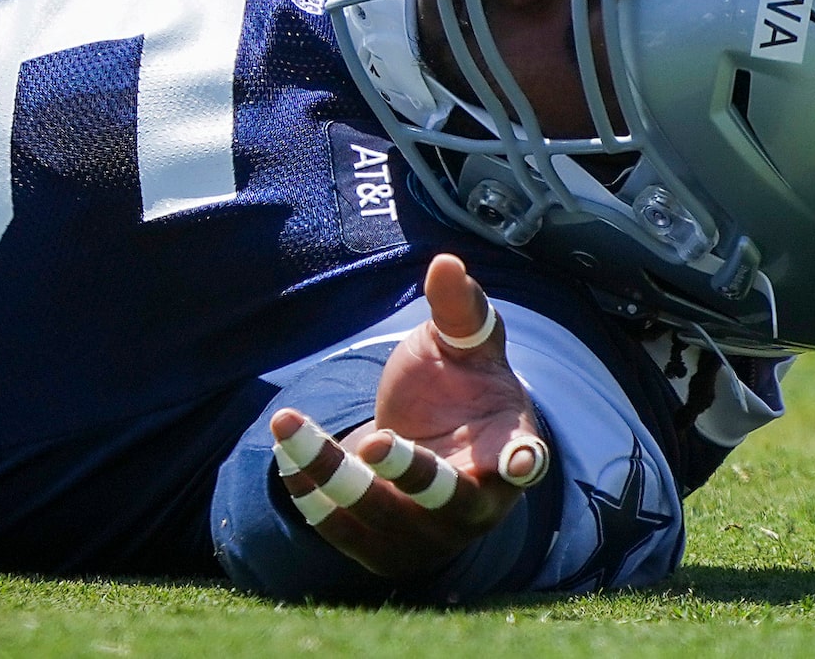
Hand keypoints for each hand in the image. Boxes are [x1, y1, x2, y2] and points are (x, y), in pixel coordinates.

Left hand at [268, 254, 552, 578]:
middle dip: (408, 474)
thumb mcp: (462, 344)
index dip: (524, 462)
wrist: (427, 442)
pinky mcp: (386, 552)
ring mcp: (431, 534)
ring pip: (382, 514)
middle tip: (372, 442)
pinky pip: (346, 532)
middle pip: (446, 498)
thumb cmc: (459, 385)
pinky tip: (288, 457)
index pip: (525, 460)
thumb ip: (460, 309)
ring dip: (334, 473)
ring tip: (290, 425)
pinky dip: (314, 494)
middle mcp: (476, 503)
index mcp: (510, 448)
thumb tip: (446, 262)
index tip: (520, 461)